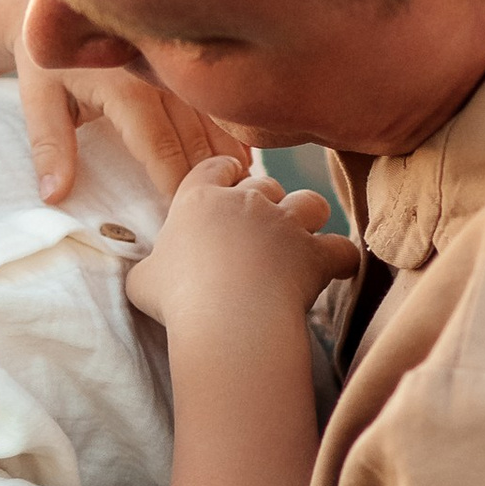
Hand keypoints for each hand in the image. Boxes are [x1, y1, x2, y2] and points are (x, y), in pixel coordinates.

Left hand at [15, 23, 247, 207]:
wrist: (56, 8)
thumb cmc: (46, 62)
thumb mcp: (38, 101)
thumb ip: (49, 148)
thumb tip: (55, 196)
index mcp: (125, 86)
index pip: (160, 146)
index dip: (175, 183)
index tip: (183, 217)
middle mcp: (160, 76)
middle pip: (195, 138)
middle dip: (207, 178)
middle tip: (220, 215)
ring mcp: (178, 69)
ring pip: (215, 121)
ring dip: (229, 156)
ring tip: (239, 191)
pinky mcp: (187, 65)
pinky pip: (217, 105)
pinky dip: (233, 132)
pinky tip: (243, 159)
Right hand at [125, 157, 357, 329]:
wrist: (226, 318)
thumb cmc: (177, 299)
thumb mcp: (143, 280)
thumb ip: (152, 267)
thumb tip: (152, 273)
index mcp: (200, 200)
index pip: (215, 167)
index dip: (224, 174)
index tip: (227, 187)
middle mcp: (246, 202)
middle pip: (266, 183)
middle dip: (267, 201)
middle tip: (259, 231)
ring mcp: (285, 225)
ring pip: (311, 203)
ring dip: (308, 218)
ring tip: (301, 240)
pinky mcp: (315, 254)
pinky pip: (341, 248)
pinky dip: (340, 258)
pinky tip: (335, 269)